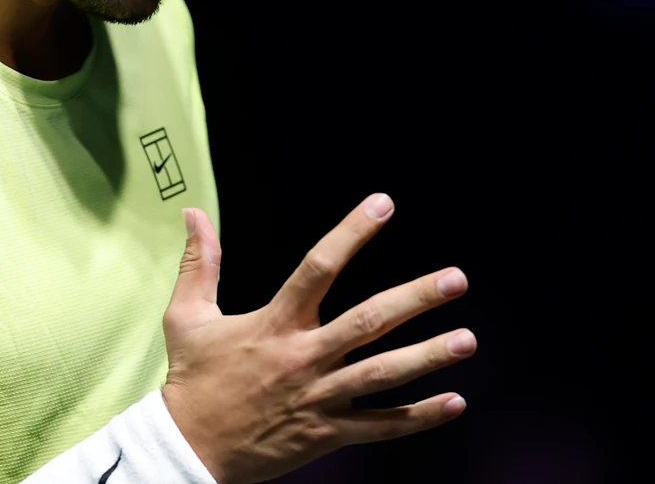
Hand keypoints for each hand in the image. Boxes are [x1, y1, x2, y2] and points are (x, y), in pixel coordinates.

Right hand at [160, 195, 473, 483]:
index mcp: (275, 323)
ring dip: (428, 357)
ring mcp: (318, 398)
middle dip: (415, 299)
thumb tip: (194, 212)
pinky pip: (379, 426)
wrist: (187, 450)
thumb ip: (200, 263)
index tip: (383, 204)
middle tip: (456, 279)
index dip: (351, 233)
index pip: (317, 268)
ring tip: (467, 340)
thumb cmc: (192, 380)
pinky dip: (418, 417)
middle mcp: (303, 357)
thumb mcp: (186, 317)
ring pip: (382, 375)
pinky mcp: (325, 434)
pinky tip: (454, 403)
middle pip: (368, 323)